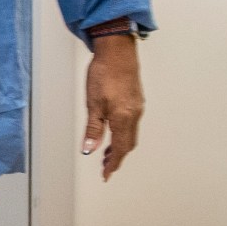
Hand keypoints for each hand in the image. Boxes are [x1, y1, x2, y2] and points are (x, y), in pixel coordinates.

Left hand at [82, 35, 142, 179]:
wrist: (118, 51)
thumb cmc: (104, 73)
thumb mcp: (93, 104)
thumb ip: (93, 129)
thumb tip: (89, 149)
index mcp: (123, 118)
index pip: (119, 149)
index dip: (112, 164)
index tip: (106, 174)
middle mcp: (134, 115)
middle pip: (127, 144)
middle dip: (117, 157)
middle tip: (105, 167)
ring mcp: (137, 106)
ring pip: (131, 134)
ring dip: (120, 146)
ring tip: (106, 152)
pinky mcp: (136, 99)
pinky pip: (132, 123)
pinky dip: (123, 133)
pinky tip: (114, 131)